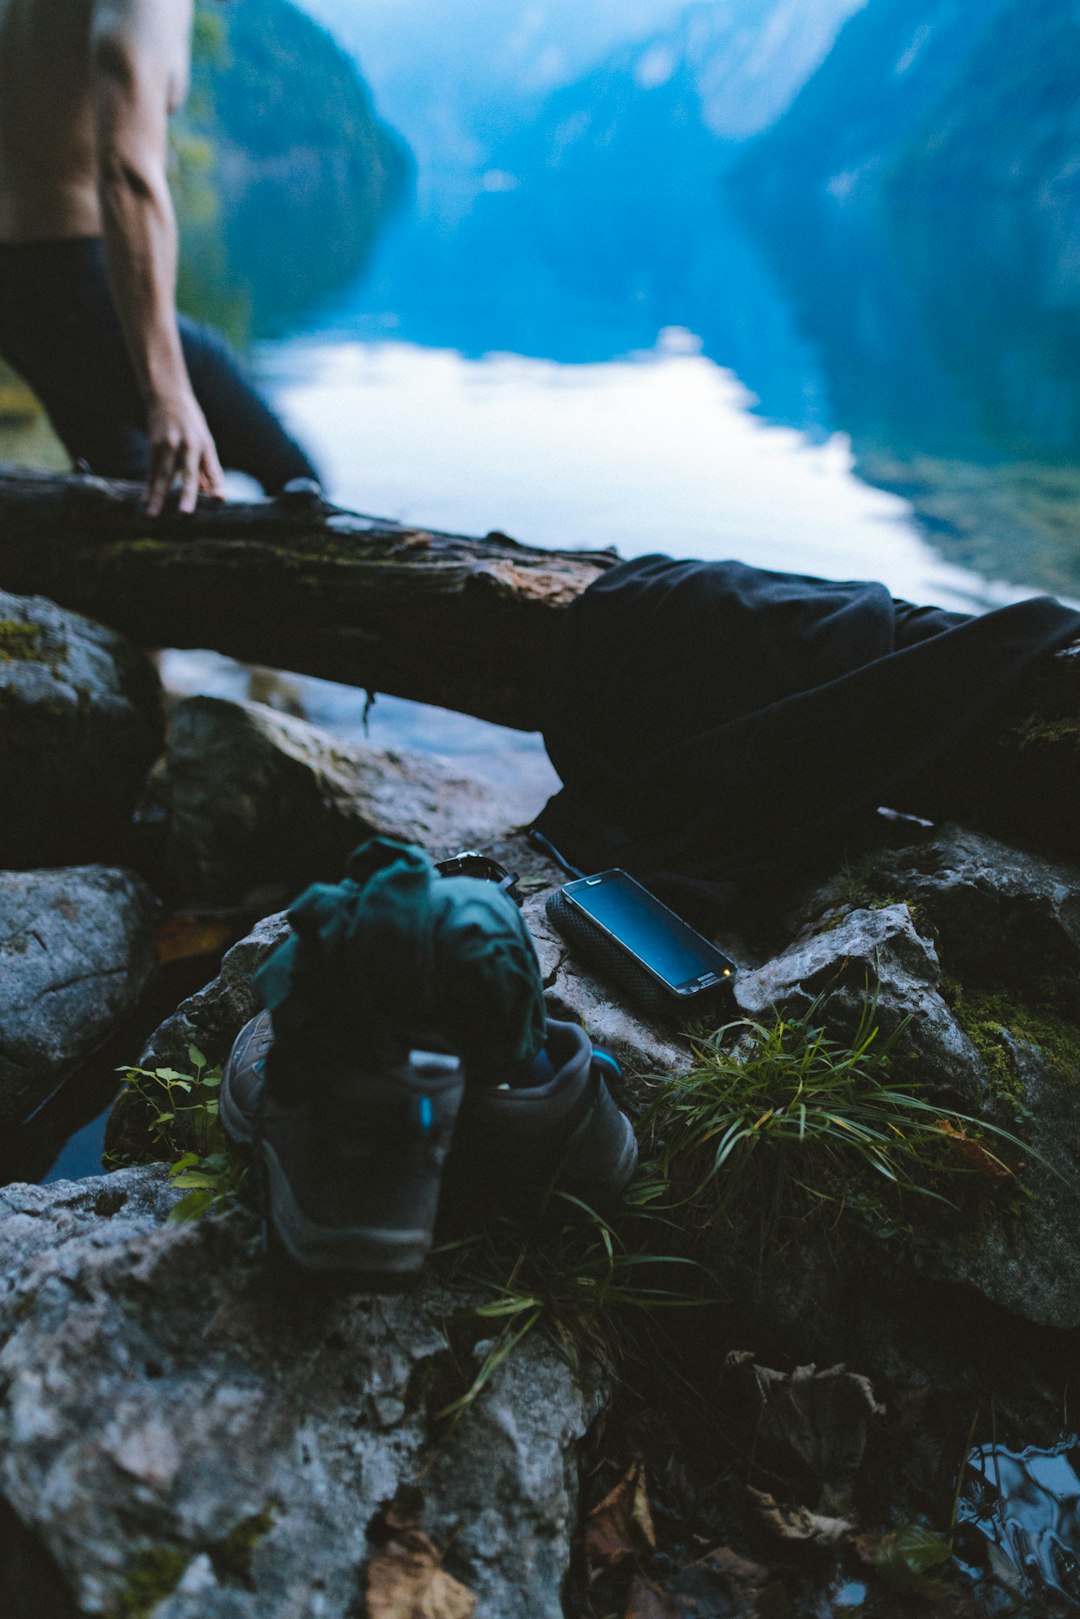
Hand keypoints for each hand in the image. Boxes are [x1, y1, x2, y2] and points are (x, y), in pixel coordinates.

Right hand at [145, 391, 225, 515]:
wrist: (167, 396)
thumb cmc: (191, 424)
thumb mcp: (204, 442)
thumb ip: (208, 470)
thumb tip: (214, 496)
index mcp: (204, 445)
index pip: (212, 469)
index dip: (216, 484)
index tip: (219, 501)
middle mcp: (188, 445)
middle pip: (187, 473)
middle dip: (187, 494)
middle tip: (185, 515)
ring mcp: (169, 444)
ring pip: (163, 475)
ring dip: (158, 496)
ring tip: (152, 515)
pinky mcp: (153, 444)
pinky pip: (151, 470)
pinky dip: (148, 486)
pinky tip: (144, 501)